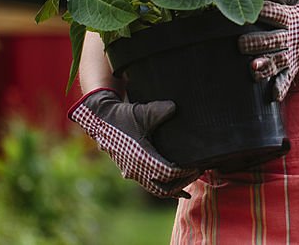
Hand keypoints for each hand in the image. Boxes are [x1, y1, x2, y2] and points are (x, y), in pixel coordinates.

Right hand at [69, 88, 199, 197]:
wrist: (101, 120)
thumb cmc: (123, 116)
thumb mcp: (143, 111)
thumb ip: (161, 110)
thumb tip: (175, 107)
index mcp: (141, 158)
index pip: (168, 174)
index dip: (185, 172)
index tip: (197, 166)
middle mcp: (136, 170)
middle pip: (164, 189)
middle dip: (182, 183)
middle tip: (197, 173)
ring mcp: (133, 173)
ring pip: (156, 190)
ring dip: (174, 188)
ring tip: (189, 182)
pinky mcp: (131, 171)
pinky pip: (150, 186)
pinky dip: (164, 188)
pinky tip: (176, 189)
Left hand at [238, 0, 298, 100]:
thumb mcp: (294, 1)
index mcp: (290, 18)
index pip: (276, 14)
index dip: (264, 12)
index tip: (249, 13)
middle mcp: (292, 37)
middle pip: (274, 40)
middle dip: (257, 43)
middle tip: (241, 44)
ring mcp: (293, 54)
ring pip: (279, 61)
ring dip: (266, 65)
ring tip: (253, 68)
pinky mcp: (295, 67)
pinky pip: (288, 79)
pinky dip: (281, 88)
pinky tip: (273, 96)